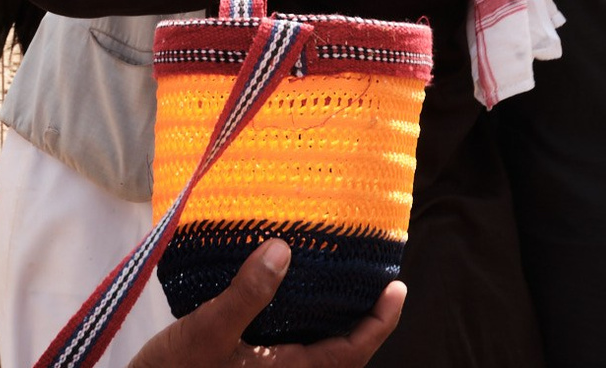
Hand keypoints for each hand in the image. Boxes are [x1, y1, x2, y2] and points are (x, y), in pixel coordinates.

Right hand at [123, 241, 405, 367]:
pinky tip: (286, 298)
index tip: (397, 288)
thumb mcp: (208, 331)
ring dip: (332, 324)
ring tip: (338, 285)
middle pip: (340, 355)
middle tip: (376, 283)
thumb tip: (284, 250)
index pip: (351, 352)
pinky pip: (290, 351)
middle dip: (363, 322)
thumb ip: (248, 294)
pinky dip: (301, 325)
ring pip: (315, 353)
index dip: (380, 322)